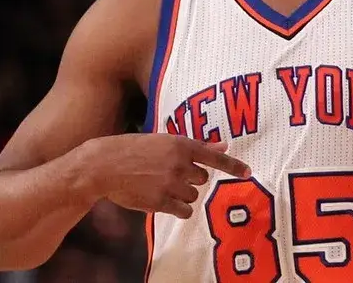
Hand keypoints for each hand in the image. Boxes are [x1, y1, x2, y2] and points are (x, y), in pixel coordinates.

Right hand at [87, 133, 249, 218]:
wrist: (104, 165)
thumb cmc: (131, 149)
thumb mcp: (162, 140)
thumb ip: (194, 144)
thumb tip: (223, 143)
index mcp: (180, 144)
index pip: (214, 155)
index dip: (232, 165)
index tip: (248, 172)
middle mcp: (179, 164)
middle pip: (201, 179)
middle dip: (190, 179)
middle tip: (169, 174)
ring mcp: (170, 184)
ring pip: (192, 196)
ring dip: (182, 194)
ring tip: (160, 186)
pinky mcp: (161, 201)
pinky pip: (183, 210)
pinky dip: (178, 209)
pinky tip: (164, 200)